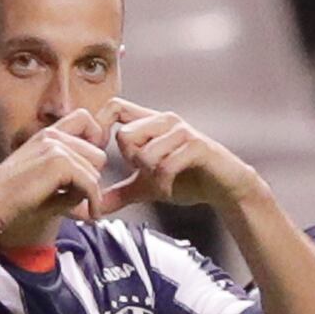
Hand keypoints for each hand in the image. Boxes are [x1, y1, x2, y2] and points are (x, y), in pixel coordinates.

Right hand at [0, 112, 109, 229]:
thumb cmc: (10, 199)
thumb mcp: (42, 179)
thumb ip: (68, 173)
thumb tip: (96, 182)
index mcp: (45, 136)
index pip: (85, 119)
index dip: (95, 140)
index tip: (89, 167)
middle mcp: (51, 135)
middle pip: (97, 153)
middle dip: (92, 178)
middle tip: (79, 197)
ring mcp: (55, 146)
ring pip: (96, 169)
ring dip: (90, 192)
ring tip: (75, 205)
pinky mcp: (58, 162)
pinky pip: (91, 182)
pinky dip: (93, 200)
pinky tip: (88, 212)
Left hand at [95, 101, 260, 214]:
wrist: (223, 189)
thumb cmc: (186, 180)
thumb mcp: (145, 187)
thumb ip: (118, 193)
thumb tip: (91, 207)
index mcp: (149, 123)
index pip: (114, 106)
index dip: (100, 128)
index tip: (102, 157)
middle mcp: (164, 120)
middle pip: (124, 135)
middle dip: (129, 163)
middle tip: (145, 174)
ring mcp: (181, 131)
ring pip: (144, 152)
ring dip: (149, 175)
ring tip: (161, 181)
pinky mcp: (197, 146)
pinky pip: (166, 165)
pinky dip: (164, 184)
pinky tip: (170, 189)